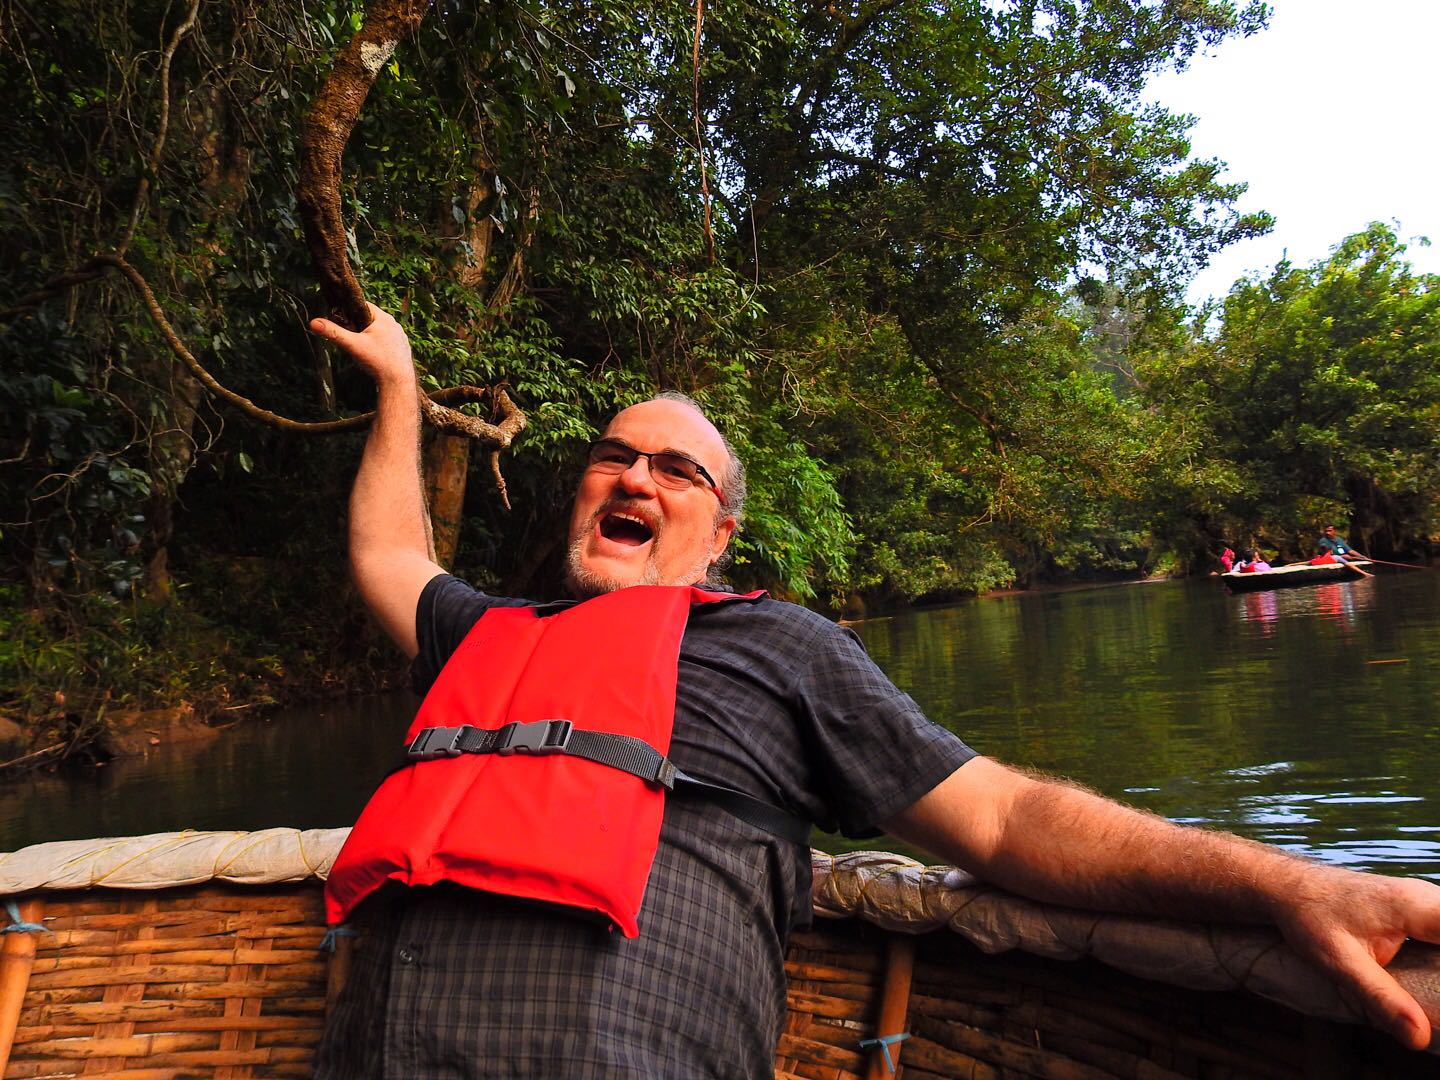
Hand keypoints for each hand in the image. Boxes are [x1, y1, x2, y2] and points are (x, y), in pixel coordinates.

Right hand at [308, 303, 414, 387]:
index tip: (339, 318)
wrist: (399, 382)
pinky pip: (386, 342)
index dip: (349, 310)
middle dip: (358, 325)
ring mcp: (400, 336)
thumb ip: (333, 332)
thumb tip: (313, 322)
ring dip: (368, 336)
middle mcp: (394, 324)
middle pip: (370, 319)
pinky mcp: (402, 348)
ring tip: (360, 347)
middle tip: (348, 336)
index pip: (362, 305)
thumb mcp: (352, 345)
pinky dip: (378, 345)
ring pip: (378, 331)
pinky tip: (372, 355)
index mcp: (383, 318)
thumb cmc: (378, 361)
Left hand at [1275, 867, 1439, 1048]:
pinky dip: (1438, 955)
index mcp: (1416, 906)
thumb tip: (1419, 1038)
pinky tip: (1428, 978)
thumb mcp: (1341, 963)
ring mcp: (1424, 900)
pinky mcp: (1418, 909)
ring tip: (1429, 991)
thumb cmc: (1309, 918)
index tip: (1439, 988)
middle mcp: (1427, 897)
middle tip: (1432, 995)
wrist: (1287, 887)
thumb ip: (1382, 999)